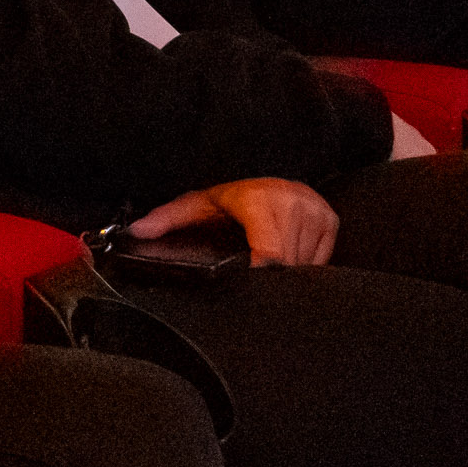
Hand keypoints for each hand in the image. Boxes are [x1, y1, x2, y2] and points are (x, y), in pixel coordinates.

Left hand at [128, 177, 335, 268]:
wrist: (271, 178)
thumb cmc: (232, 199)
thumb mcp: (200, 205)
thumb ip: (168, 219)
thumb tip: (136, 232)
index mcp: (261, 202)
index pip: (270, 254)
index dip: (260, 275)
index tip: (252, 288)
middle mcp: (293, 204)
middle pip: (285, 267)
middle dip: (270, 279)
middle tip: (254, 279)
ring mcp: (316, 213)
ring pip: (304, 269)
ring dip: (287, 274)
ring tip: (268, 265)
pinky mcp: (331, 221)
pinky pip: (320, 263)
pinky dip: (304, 267)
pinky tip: (288, 257)